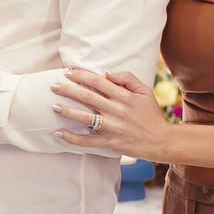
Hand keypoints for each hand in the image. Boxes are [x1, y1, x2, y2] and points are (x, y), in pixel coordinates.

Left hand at [52, 67, 174, 158]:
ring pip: (85, 118)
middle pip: (87, 97)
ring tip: (53, 106)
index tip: (67, 72)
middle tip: (53, 85)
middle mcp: (116, 110)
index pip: (98, 82)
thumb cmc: (150, 114)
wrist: (160, 140)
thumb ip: (128, 79)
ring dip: (67, 111)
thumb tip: (107, 73)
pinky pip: (87, 141)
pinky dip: (72, 138)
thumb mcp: (145, 91)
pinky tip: (59, 132)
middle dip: (68, 90)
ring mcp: (112, 127)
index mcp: (124, 96)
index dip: (81, 75)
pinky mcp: (109, 142)